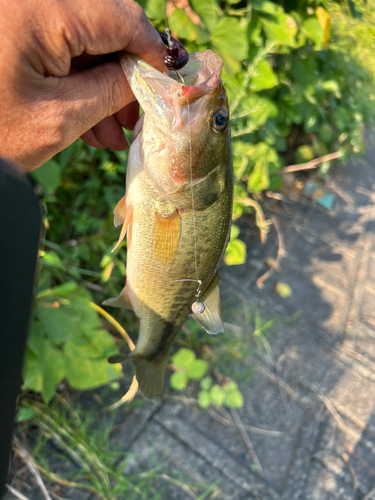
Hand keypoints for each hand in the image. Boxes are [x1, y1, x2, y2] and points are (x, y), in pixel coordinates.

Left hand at [0, 0, 165, 170]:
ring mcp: (20, 12)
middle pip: (105, 22)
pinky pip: (60, 47)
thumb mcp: (60, 118)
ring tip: (112, 131)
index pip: (122, 18)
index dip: (152, 53)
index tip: (169, 83)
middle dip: (127, 72)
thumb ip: (112, 91)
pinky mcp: (14, 28)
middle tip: (137, 115)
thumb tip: (149, 77)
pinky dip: (78, 81)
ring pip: (85, 38)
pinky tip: (90, 120)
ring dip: (104, 83)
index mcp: (40, 9)